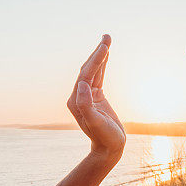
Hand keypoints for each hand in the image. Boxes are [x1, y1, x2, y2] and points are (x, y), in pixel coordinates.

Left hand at [66, 34, 125, 161]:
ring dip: (100, 55)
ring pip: (93, 71)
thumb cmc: (105, 137)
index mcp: (76, 100)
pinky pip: (98, 77)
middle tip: (107, 36)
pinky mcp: (95, 97)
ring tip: (107, 39)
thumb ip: (86, 105)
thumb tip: (82, 85)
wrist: (109, 149)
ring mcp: (87, 96)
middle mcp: (78, 96)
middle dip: (97, 53)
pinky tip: (107, 55)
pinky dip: (102, 65)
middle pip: (87, 69)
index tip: (105, 46)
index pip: (85, 75)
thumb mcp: (97, 123)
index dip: (96, 60)